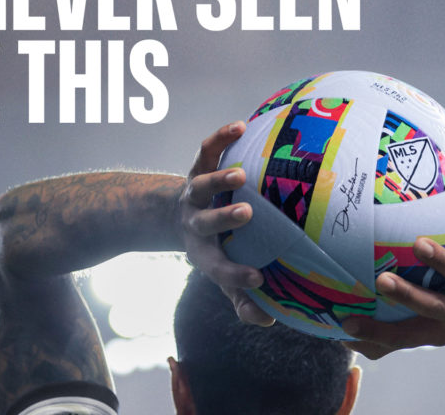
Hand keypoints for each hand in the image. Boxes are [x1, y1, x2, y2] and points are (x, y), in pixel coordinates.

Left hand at [179, 121, 273, 325]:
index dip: (236, 274)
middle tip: (246, 213)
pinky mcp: (197, 166)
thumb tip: (269, 320)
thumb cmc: (214, 248)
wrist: (176, 216)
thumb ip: (241, 299)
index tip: (259, 278)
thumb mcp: (222, 275)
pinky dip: (220, 138)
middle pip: (205, 222)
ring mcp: (194, 192)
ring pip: (200, 184)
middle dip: (223, 218)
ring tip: (240, 175)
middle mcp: (197, 223)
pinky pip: (206, 150)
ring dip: (218, 179)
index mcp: (204, 253)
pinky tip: (241, 125)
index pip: (219, 268)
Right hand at [342, 194, 444, 358]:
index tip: (347, 323)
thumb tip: (342, 334)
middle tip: (382, 281)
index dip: (375, 333)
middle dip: (408, 295)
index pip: (403, 336)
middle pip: (433, 307)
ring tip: (418, 244)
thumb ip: (390, 333)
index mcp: (438, 329)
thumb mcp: (428, 328)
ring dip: (441, 261)